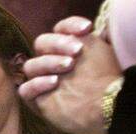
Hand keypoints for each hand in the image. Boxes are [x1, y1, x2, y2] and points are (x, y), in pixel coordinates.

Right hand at [19, 19, 121, 133]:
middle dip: (58, 44)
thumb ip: (91, 40)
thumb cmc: (108, 80)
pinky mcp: (37, 99)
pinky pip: (25, 89)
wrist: (109, 106)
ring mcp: (43, 80)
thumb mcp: (103, 54)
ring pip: (31, 65)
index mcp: (68, 47)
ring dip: (48, 63)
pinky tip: (54, 83)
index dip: (70, 26)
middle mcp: (54, 61)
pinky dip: (37, 84)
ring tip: (68, 67)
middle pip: (41, 43)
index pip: (60, 28)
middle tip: (76, 51)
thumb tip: (91, 31)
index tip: (86, 30)